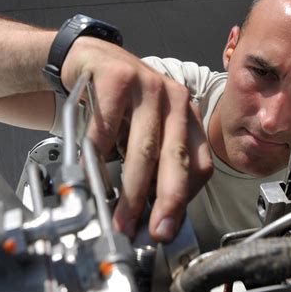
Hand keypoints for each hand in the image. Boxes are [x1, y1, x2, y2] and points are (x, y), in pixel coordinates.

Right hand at [62, 37, 212, 241]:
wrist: (94, 61)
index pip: (200, 163)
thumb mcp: (148, 133)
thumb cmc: (123, 105)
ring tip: (120, 215)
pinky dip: (96, 157)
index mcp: (188, 118)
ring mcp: (150, 86)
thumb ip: (155, 165)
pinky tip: (90, 176)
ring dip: (132, 189)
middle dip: (168, 200)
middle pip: (177, 157)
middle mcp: (176, 100)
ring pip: (144, 147)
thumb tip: (155, 212)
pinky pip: (107, 127)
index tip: (170, 223)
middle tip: (156, 231)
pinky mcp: (120, 78)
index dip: (186, 197)